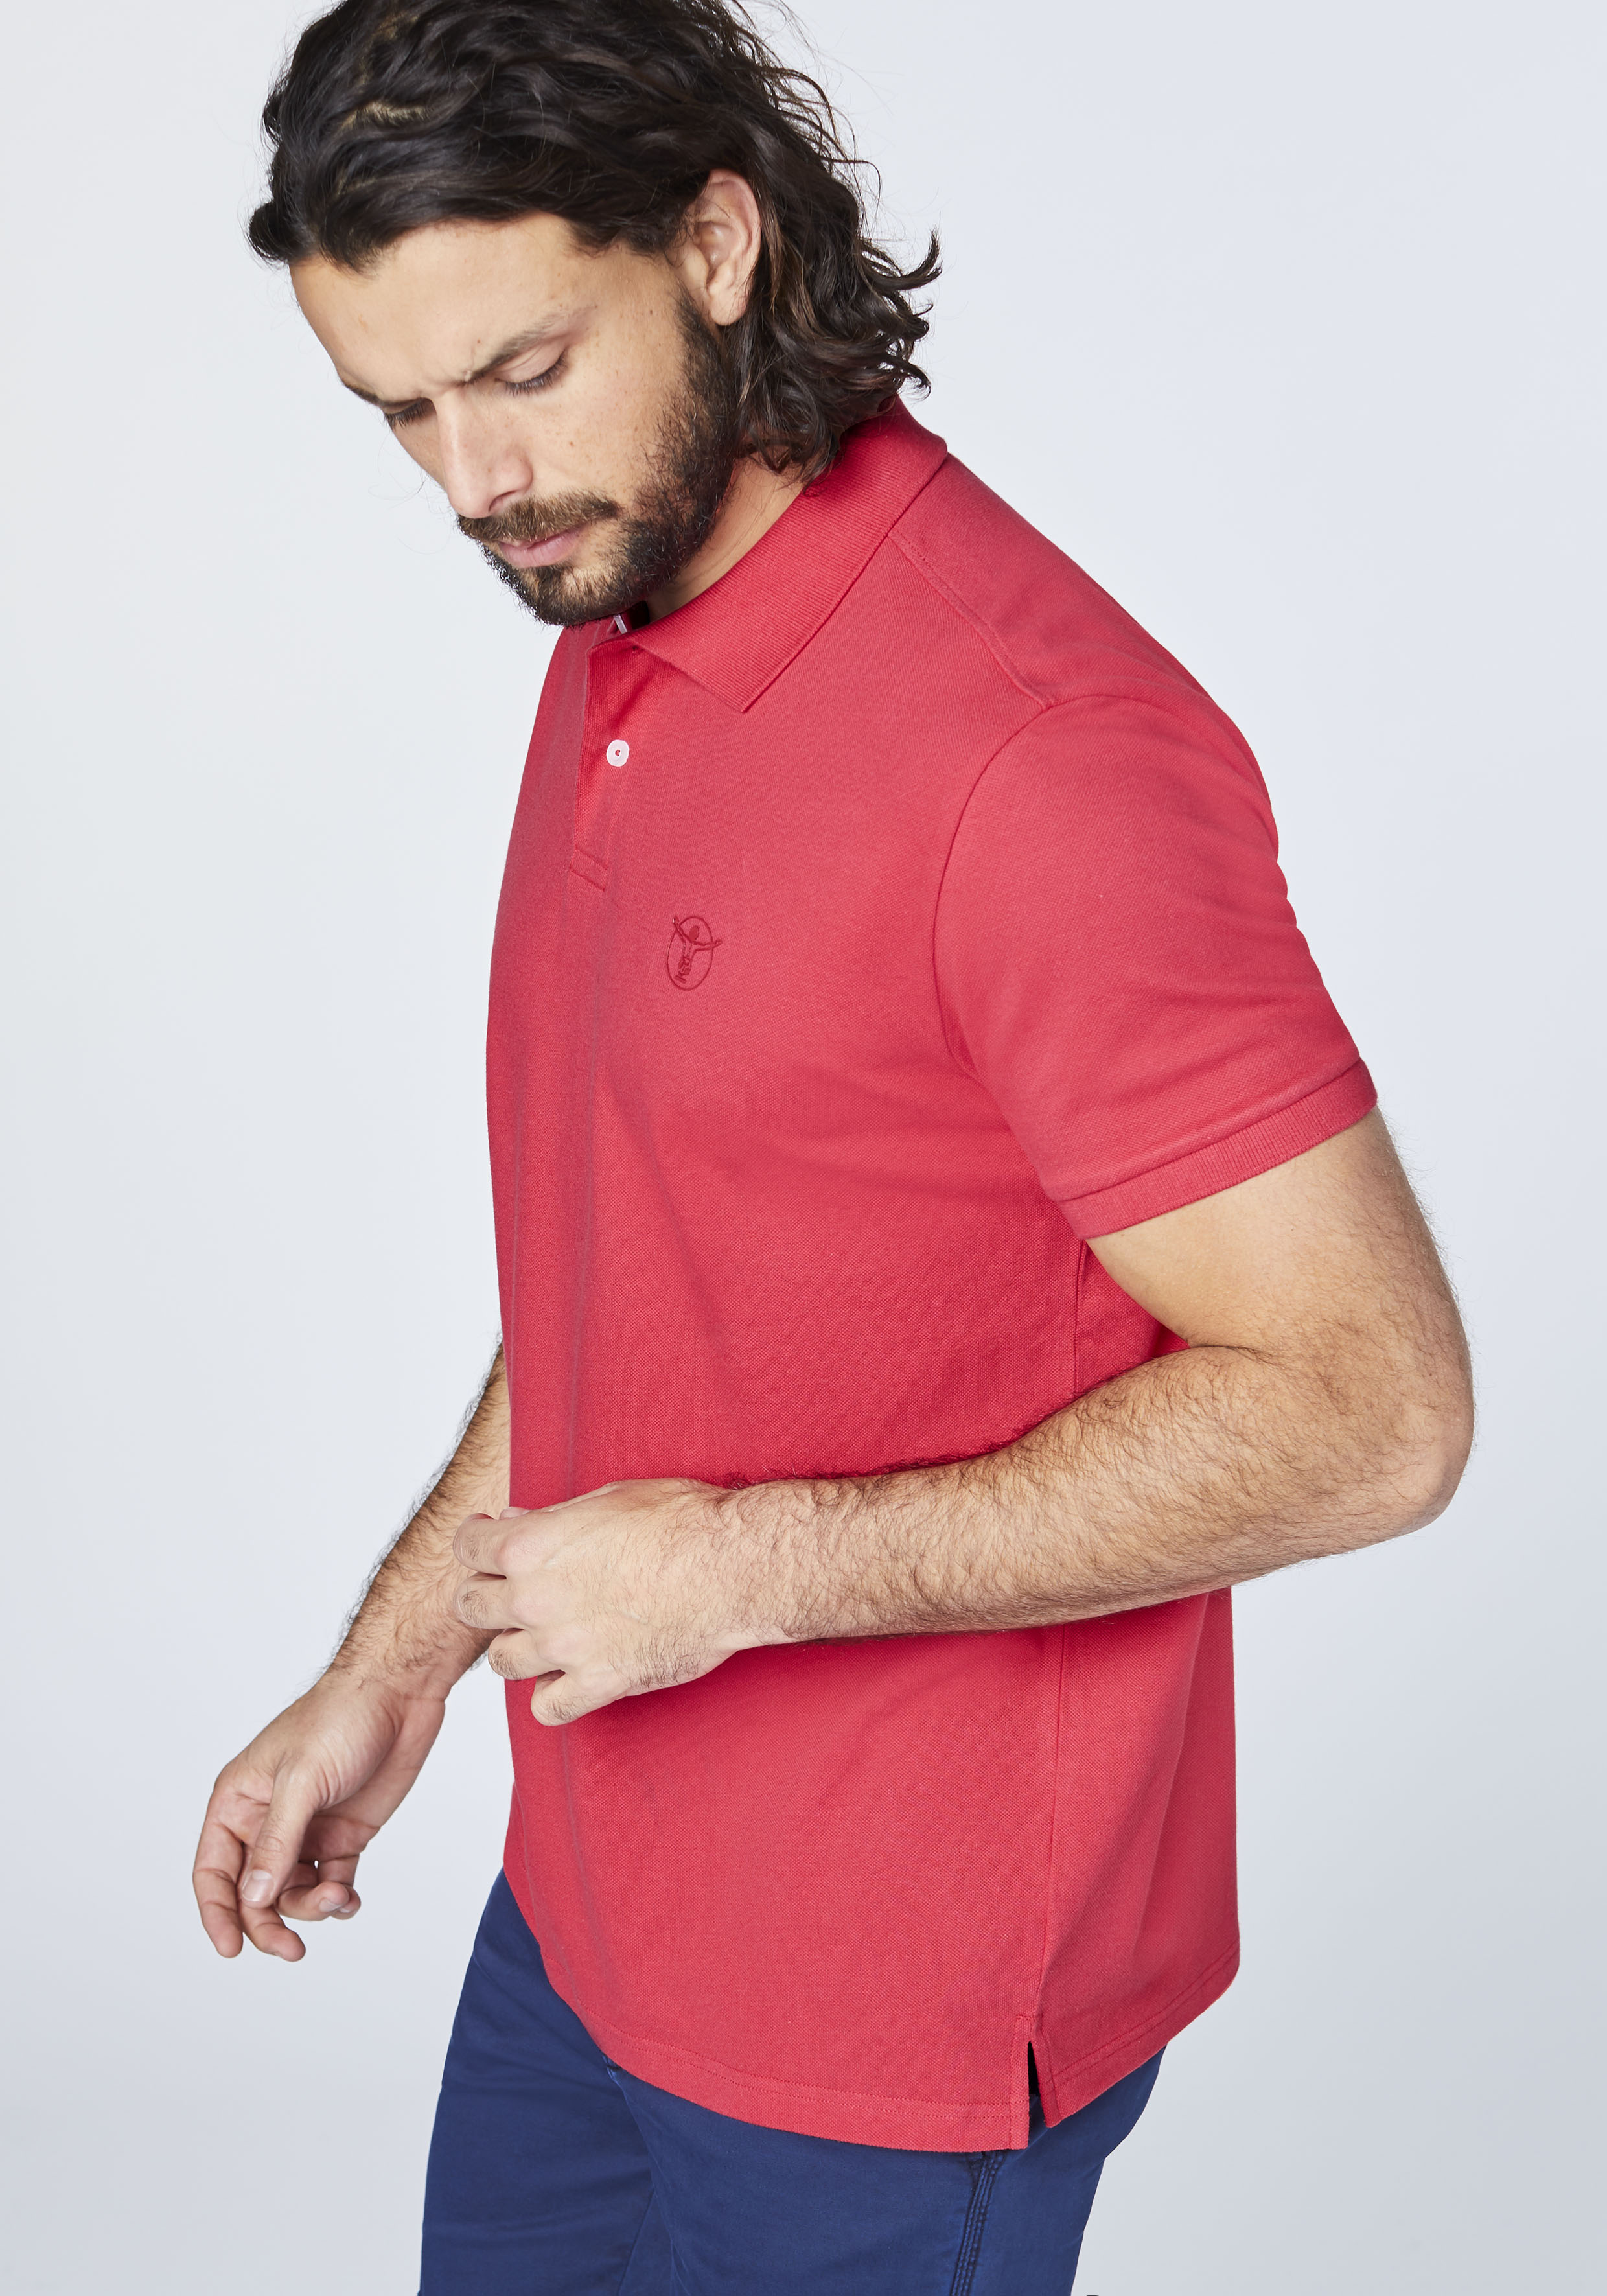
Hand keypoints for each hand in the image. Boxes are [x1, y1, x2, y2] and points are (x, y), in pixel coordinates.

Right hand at [193, 1675, 446, 1960]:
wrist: (401, 1692)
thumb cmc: (341, 1717)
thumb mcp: (303, 1779)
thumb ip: (277, 1840)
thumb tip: (254, 1899)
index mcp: (239, 1801)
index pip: (213, 1871)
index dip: (216, 1913)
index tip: (231, 1949)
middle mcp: (267, 1821)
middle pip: (254, 1894)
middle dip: (268, 1924)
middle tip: (291, 1950)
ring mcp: (307, 1830)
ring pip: (293, 1894)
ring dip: (312, 1908)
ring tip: (339, 1898)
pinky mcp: (344, 1835)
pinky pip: (331, 1884)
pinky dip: (338, 1901)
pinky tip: (351, 1900)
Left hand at [452, 1480, 761, 1724]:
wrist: (732, 1567)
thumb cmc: (683, 1522)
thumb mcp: (609, 1498)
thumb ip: (552, 1518)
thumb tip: (515, 1521)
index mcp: (532, 1544)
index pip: (466, 1548)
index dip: (474, 1543)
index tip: (485, 1544)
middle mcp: (536, 1597)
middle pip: (472, 1606)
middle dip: (486, 1595)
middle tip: (509, 1592)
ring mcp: (564, 1645)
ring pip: (502, 1661)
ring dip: (516, 1647)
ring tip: (541, 1636)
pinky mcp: (598, 1683)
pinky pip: (546, 1709)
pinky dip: (552, 1697)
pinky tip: (568, 1678)